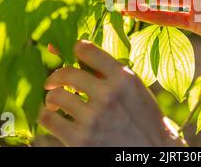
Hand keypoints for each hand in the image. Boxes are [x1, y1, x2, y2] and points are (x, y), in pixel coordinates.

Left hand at [38, 41, 180, 146]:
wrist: (152, 151)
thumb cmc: (143, 118)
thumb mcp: (135, 89)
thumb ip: (110, 73)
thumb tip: (78, 53)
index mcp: (124, 78)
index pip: (88, 50)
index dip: (76, 49)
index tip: (73, 55)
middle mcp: (108, 95)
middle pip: (66, 73)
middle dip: (55, 77)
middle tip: (52, 83)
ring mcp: (93, 119)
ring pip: (54, 97)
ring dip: (52, 99)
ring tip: (55, 104)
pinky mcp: (80, 140)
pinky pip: (48, 121)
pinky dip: (47, 119)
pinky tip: (54, 120)